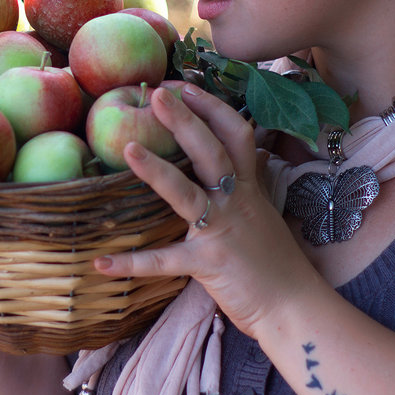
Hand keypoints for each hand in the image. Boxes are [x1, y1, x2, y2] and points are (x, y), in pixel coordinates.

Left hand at [93, 83, 319, 338]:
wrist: (294, 308)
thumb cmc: (275, 265)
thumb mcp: (262, 217)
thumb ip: (244, 192)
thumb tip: (227, 173)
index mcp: (249, 189)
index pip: (236, 136)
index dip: (213, 108)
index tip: (188, 86)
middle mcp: (236, 202)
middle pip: (211, 151)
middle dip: (185, 120)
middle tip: (157, 93)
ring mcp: (222, 230)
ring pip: (187, 194)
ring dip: (156, 171)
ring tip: (128, 149)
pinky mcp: (208, 263)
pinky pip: (164, 262)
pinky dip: (131, 264)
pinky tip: (100, 263)